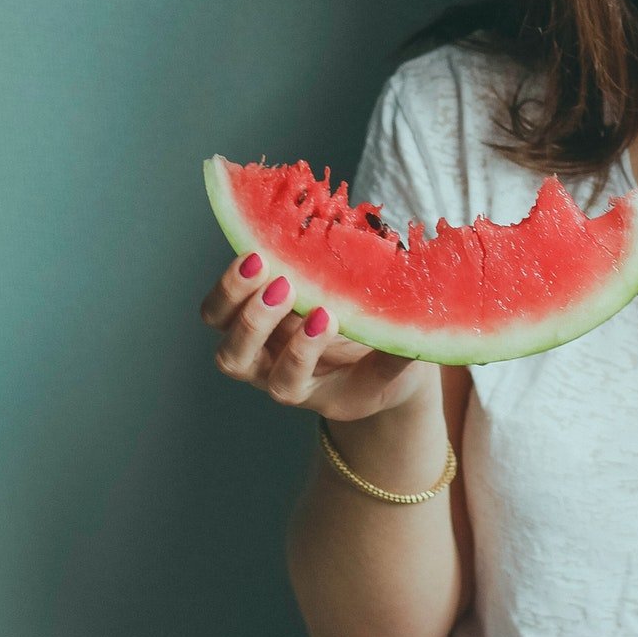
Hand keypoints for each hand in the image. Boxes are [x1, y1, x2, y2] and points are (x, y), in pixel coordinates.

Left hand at [200, 255, 436, 421]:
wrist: (359, 360)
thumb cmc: (378, 366)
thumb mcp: (393, 368)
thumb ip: (398, 353)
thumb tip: (417, 325)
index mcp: (304, 390)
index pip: (289, 381)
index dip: (301, 353)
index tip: (328, 317)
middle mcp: (267, 369)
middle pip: (237, 359)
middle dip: (256, 321)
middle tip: (285, 286)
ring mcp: (252, 339)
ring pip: (220, 325)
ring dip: (234, 294)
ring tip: (259, 261)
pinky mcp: (245, 309)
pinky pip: (223, 297)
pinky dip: (233, 277)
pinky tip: (258, 246)